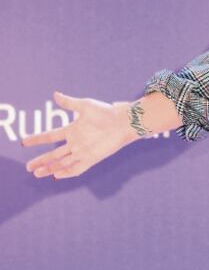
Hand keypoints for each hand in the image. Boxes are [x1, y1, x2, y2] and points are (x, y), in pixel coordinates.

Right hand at [22, 91, 139, 178]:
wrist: (124, 121)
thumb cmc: (106, 112)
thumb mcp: (85, 105)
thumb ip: (68, 102)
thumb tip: (55, 94)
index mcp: (72, 129)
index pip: (50, 136)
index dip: (37, 139)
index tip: (23, 141)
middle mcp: (76, 142)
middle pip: (54, 154)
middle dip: (41, 160)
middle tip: (28, 167)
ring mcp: (83, 151)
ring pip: (63, 162)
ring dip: (50, 168)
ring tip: (37, 173)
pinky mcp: (92, 158)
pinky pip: (77, 168)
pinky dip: (67, 172)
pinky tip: (57, 175)